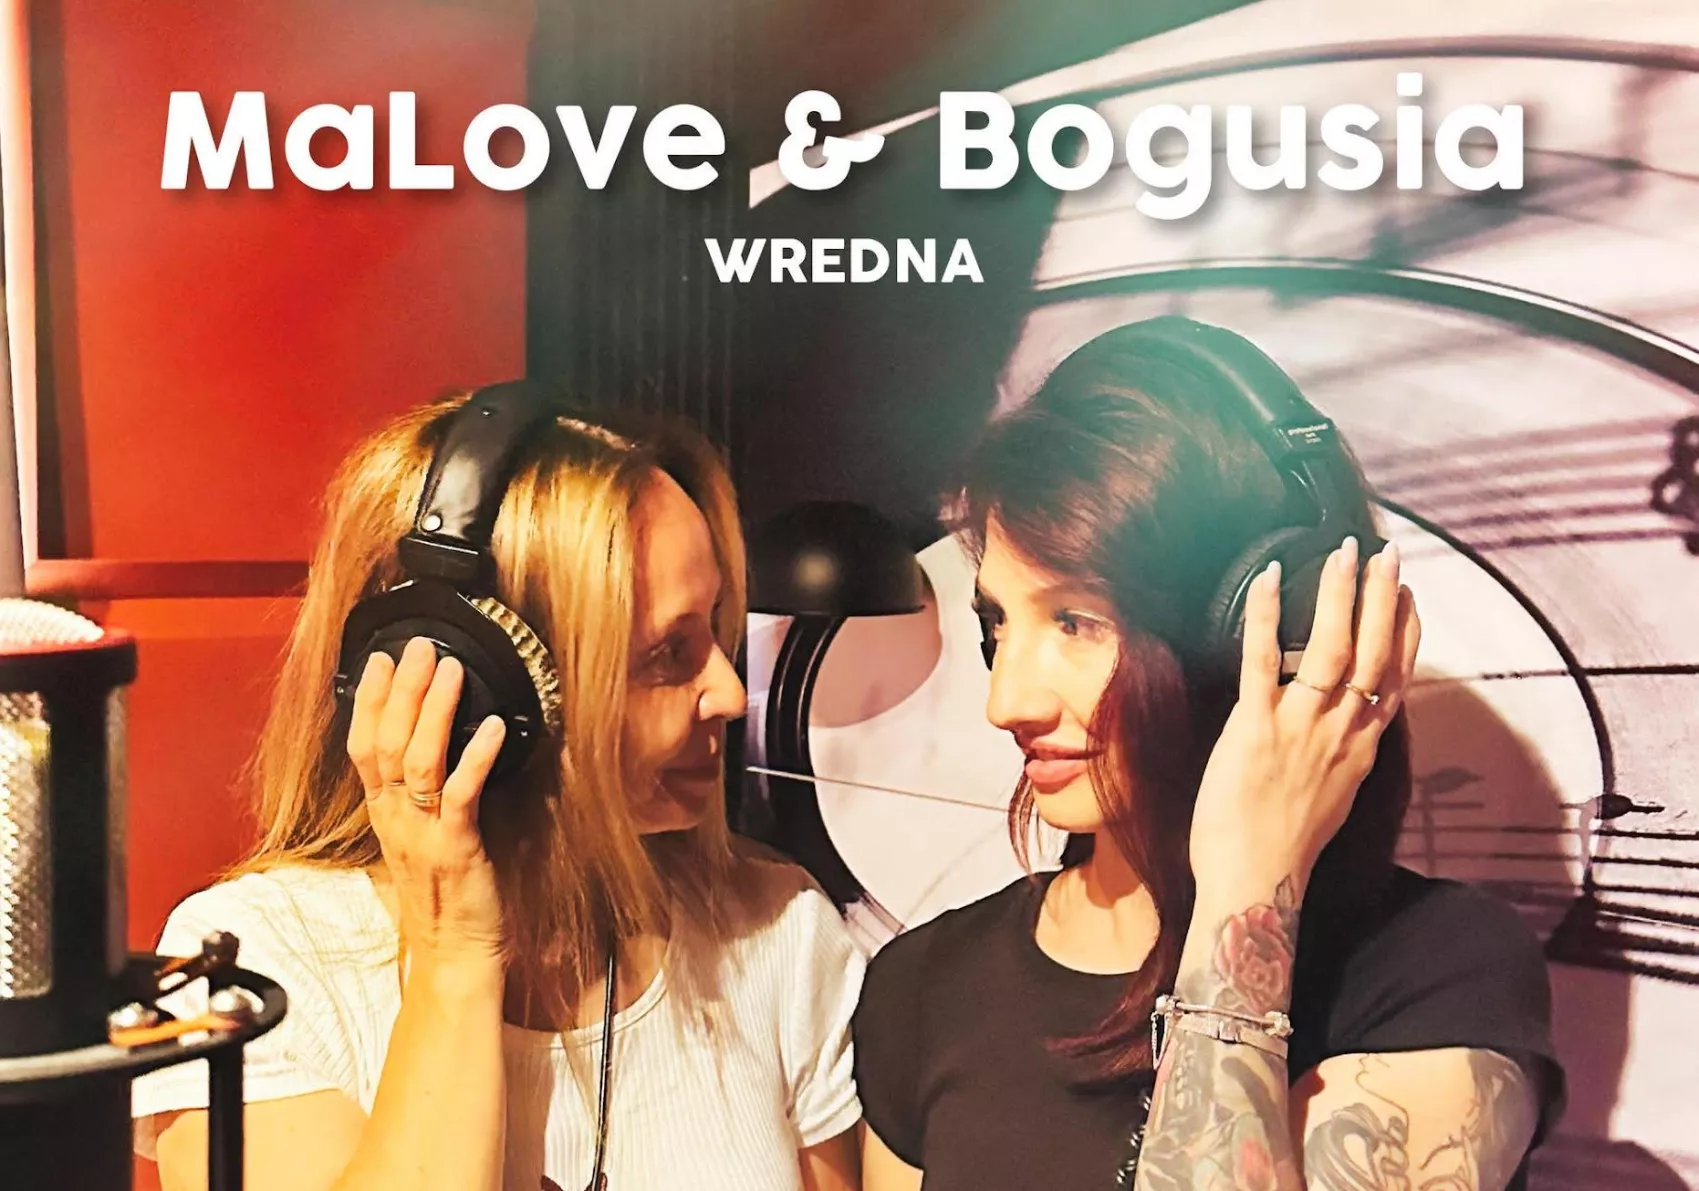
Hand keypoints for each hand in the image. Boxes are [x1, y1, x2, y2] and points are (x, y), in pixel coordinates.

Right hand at [347, 636, 508, 966]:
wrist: (453, 955)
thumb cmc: (443, 896)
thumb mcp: (416, 839)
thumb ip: (414, 798)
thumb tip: (428, 749)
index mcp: (383, 814)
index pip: (362, 747)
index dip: (370, 701)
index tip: (382, 658)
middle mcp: (395, 818)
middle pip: (387, 743)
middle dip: (403, 690)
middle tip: (420, 646)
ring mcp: (422, 833)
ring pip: (418, 761)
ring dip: (435, 711)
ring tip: (452, 669)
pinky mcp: (457, 848)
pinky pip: (461, 795)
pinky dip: (475, 757)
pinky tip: (493, 725)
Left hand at [1190, 536, 1419, 902]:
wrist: (1257, 885)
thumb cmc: (1284, 849)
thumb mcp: (1333, 798)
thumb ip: (1341, 758)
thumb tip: (1344, 734)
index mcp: (1360, 749)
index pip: (1394, 680)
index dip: (1406, 633)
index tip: (1409, 596)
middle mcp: (1340, 732)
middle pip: (1374, 654)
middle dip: (1381, 598)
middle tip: (1386, 554)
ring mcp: (1300, 727)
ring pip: (1332, 648)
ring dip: (1341, 595)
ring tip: (1345, 553)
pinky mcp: (1254, 728)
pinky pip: (1261, 660)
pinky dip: (1264, 614)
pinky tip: (1268, 578)